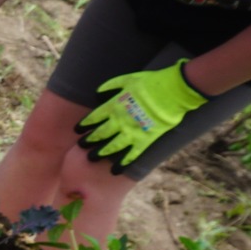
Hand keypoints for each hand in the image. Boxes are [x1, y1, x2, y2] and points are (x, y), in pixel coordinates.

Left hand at [74, 61, 207, 170]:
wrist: (173, 91)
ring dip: (101, 153)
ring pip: (112, 146)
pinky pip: (132, 154)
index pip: (94, 118)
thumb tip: (98, 92)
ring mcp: (133, 132)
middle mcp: (120, 121)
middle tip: (81, 146)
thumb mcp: (127, 79)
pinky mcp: (146, 139)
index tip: (77, 129)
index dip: (85, 124)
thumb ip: (111, 86)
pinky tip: (115, 170)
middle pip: (100, 133)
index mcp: (115, 106)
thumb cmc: (150, 82)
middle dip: (89, 140)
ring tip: (91, 158)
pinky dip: (123, 162)